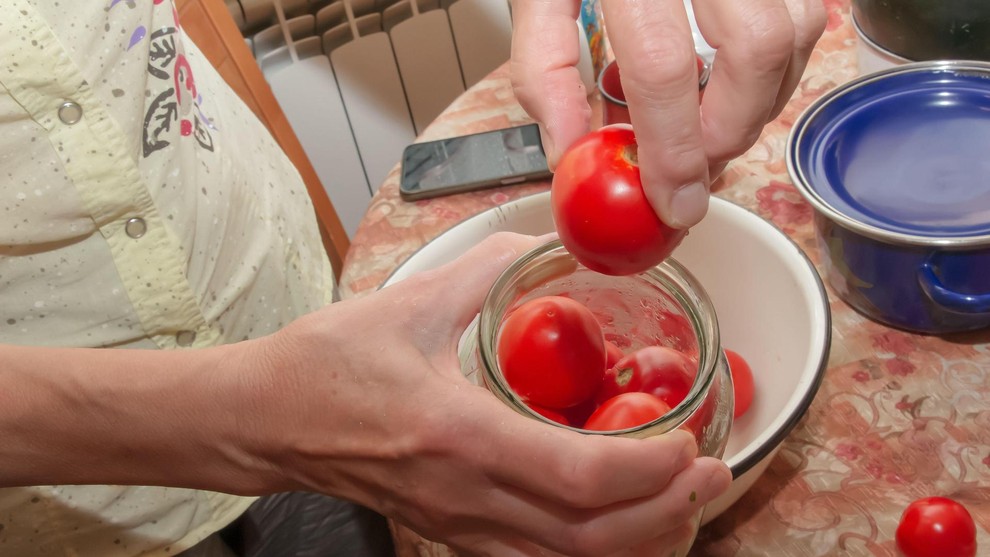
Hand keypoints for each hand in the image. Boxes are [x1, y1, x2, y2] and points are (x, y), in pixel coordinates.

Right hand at [239, 232, 731, 555]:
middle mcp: (463, 496)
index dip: (649, 467)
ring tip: (685, 504)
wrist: (268, 420)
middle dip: (668, 514)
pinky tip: (623, 526)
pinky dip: (595, 553)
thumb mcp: (410, 302)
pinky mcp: (452, 533)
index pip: (577, 475)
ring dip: (640, 542)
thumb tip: (546, 243)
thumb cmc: (328, 364)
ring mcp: (457, 525)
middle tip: (713, 474)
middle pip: (590, 540)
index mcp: (456, 434)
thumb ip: (488, 268)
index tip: (687, 437)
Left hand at [510, 0, 826, 227]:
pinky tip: (734, 83)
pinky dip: (778, 66)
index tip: (672, 201)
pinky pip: (805, 12)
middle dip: (728, 131)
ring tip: (709, 127)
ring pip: (794, 31)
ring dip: (759, 102)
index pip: (662, 64)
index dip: (672, 148)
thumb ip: (546, 67)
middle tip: (695, 167)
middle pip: (751, 49)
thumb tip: (570, 149)